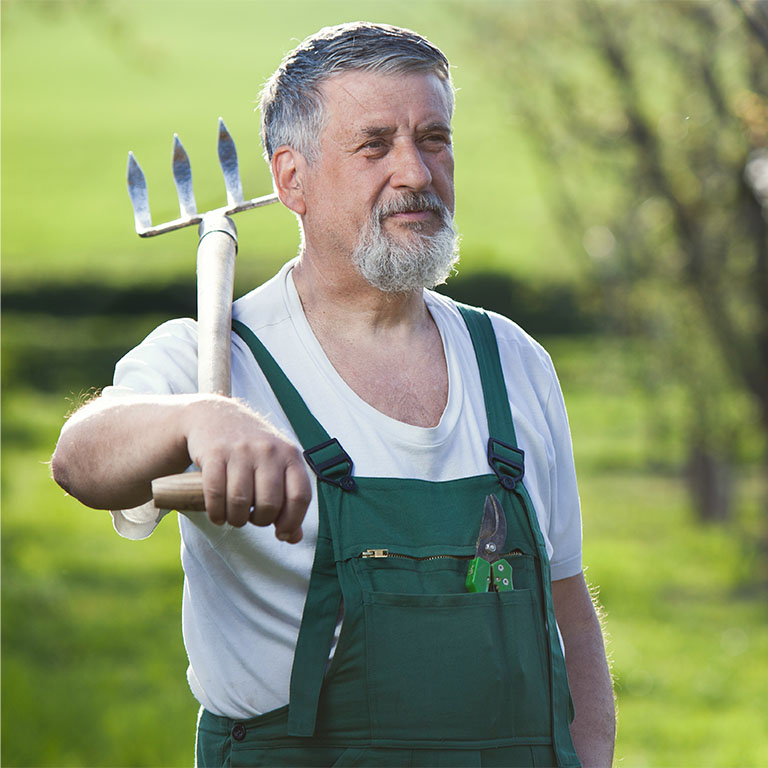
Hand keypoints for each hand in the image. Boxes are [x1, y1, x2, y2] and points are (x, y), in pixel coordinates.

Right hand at [182, 396, 311, 541]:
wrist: (217, 415)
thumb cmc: (252, 450)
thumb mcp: (277, 467)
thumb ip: (289, 501)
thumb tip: (294, 537)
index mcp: (290, 455)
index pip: (300, 497)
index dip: (292, 522)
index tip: (281, 533)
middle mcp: (268, 450)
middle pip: (269, 504)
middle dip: (260, 521)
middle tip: (252, 518)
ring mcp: (241, 450)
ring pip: (241, 502)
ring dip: (235, 519)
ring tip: (234, 516)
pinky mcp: (214, 452)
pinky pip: (215, 494)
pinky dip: (216, 512)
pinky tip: (217, 514)